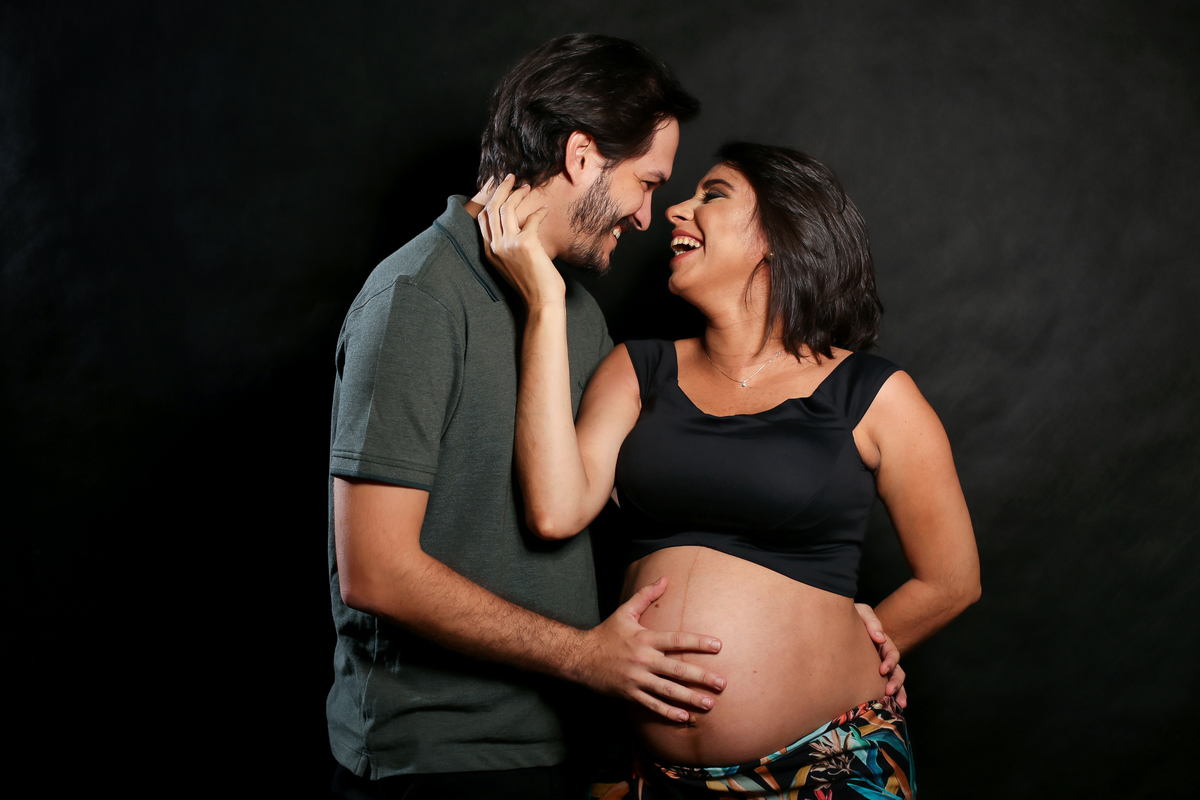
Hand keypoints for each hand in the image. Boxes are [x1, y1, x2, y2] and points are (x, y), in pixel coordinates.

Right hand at [477, 174, 564, 306]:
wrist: (541, 301)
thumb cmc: (530, 284)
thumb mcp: (510, 265)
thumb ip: (506, 248)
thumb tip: (514, 230)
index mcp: (489, 251)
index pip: (483, 219)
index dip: (490, 200)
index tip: (500, 190)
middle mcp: (495, 246)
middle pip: (492, 208)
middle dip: (501, 189)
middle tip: (511, 178)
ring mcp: (509, 244)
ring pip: (506, 208)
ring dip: (517, 194)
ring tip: (527, 187)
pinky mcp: (526, 244)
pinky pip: (531, 218)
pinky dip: (539, 212)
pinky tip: (545, 209)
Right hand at [569, 578, 725, 722]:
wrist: (580, 658)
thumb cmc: (606, 634)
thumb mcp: (624, 612)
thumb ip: (646, 595)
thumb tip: (664, 578)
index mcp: (645, 639)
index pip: (676, 640)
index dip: (697, 642)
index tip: (718, 646)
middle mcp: (643, 660)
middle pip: (677, 669)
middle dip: (701, 677)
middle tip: (722, 684)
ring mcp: (636, 679)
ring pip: (668, 691)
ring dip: (690, 699)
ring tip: (709, 704)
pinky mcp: (630, 694)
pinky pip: (652, 705)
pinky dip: (668, 713)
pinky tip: (684, 718)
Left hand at [854, 602, 907, 707]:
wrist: (833, 624)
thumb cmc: (848, 618)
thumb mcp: (860, 612)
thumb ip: (871, 620)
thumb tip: (880, 638)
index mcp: (881, 643)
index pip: (892, 653)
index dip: (890, 661)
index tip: (882, 670)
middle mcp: (882, 656)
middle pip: (897, 671)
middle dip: (896, 681)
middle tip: (889, 690)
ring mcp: (876, 667)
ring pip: (894, 681)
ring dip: (898, 692)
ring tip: (898, 704)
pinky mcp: (868, 677)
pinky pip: (881, 688)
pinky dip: (890, 698)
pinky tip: (891, 707)